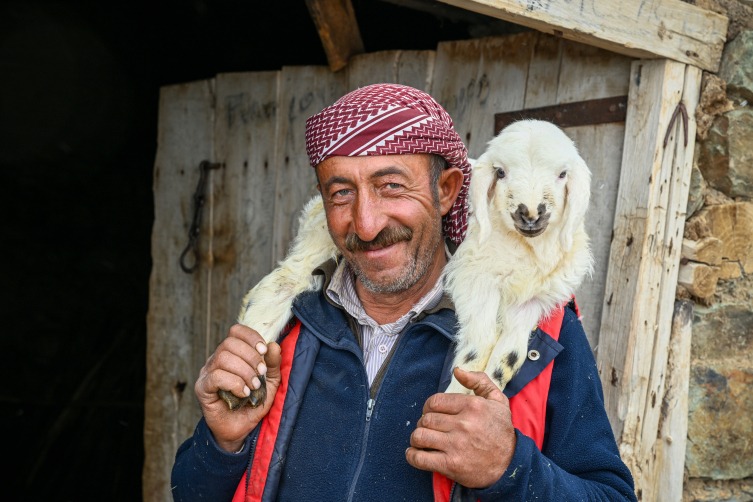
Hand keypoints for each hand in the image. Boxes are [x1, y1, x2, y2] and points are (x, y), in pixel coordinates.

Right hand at [194, 324, 281, 451]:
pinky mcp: (203, 389)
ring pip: (223, 358)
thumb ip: (273, 364)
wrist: (241, 430)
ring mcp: (207, 373)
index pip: (236, 331)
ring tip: (253, 386)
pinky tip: (244, 394)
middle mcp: (216, 360)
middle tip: (260, 373)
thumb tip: (274, 345)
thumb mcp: (270, 383)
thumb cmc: (253, 404)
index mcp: (232, 354)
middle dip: (250, 357)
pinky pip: (216, 377)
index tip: (264, 350)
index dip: (251, 337)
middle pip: (229, 343)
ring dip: (244, 371)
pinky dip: (234, 383)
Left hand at [406, 367, 516, 488]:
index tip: (432, 413)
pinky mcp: (451, 465)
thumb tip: (457, 370)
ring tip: (422, 440)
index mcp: (472, 406)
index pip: (434, 401)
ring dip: (417, 438)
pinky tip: (416, 453)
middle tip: (429, 428)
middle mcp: (463, 424)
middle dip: (423, 423)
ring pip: (420, 436)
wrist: (511, 464)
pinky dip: (412, 456)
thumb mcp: (498, 400)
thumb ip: (479, 380)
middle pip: (426, 419)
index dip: (428, 407)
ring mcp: (456, 445)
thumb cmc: (501, 431)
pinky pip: (420, 458)